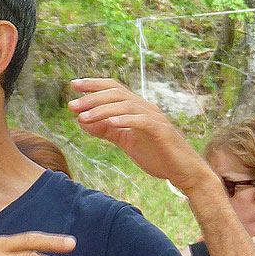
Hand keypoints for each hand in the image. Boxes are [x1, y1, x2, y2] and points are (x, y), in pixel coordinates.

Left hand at [68, 78, 209, 191]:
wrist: (183, 171)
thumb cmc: (156, 154)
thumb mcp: (125, 140)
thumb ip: (106, 130)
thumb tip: (82, 120)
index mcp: (136, 108)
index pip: (114, 88)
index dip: (94, 84)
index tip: (73, 85)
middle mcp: (146, 108)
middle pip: (116, 94)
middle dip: (92, 98)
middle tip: (71, 105)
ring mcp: (155, 118)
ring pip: (126, 105)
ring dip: (102, 110)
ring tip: (83, 117)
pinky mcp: (162, 131)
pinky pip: (143, 121)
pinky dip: (126, 120)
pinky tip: (111, 123)